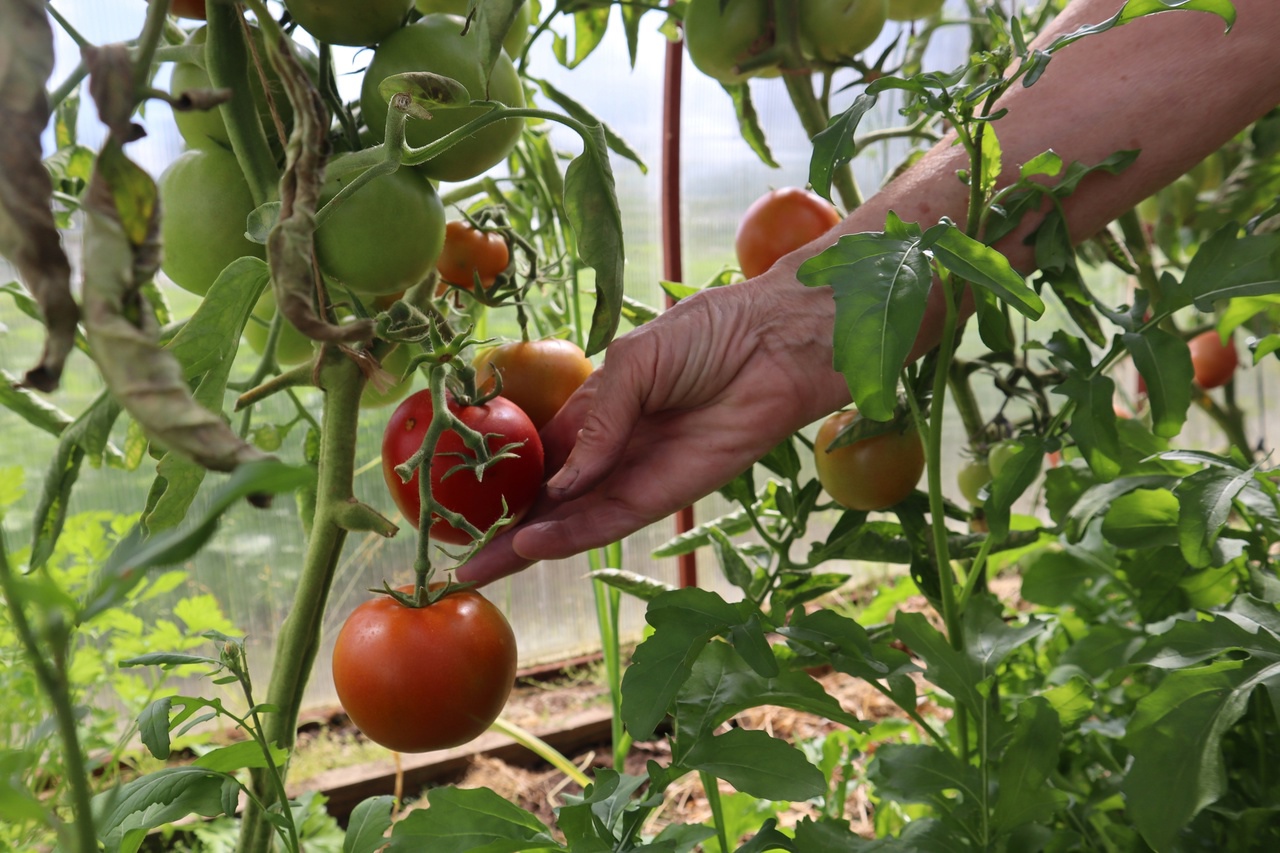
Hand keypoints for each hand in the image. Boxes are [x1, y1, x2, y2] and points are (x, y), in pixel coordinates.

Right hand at [456, 274, 850, 584]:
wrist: (774, 343)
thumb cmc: (709, 334)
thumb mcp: (634, 361)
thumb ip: (596, 419)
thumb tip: (561, 479)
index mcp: (597, 411)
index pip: (541, 456)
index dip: (505, 481)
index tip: (459, 502)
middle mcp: (613, 450)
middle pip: (551, 500)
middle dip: (506, 528)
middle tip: (459, 559)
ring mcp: (639, 474)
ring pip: (575, 520)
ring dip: (530, 544)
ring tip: (481, 564)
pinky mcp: (670, 493)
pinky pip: (613, 520)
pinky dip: (573, 534)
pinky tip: (532, 543)